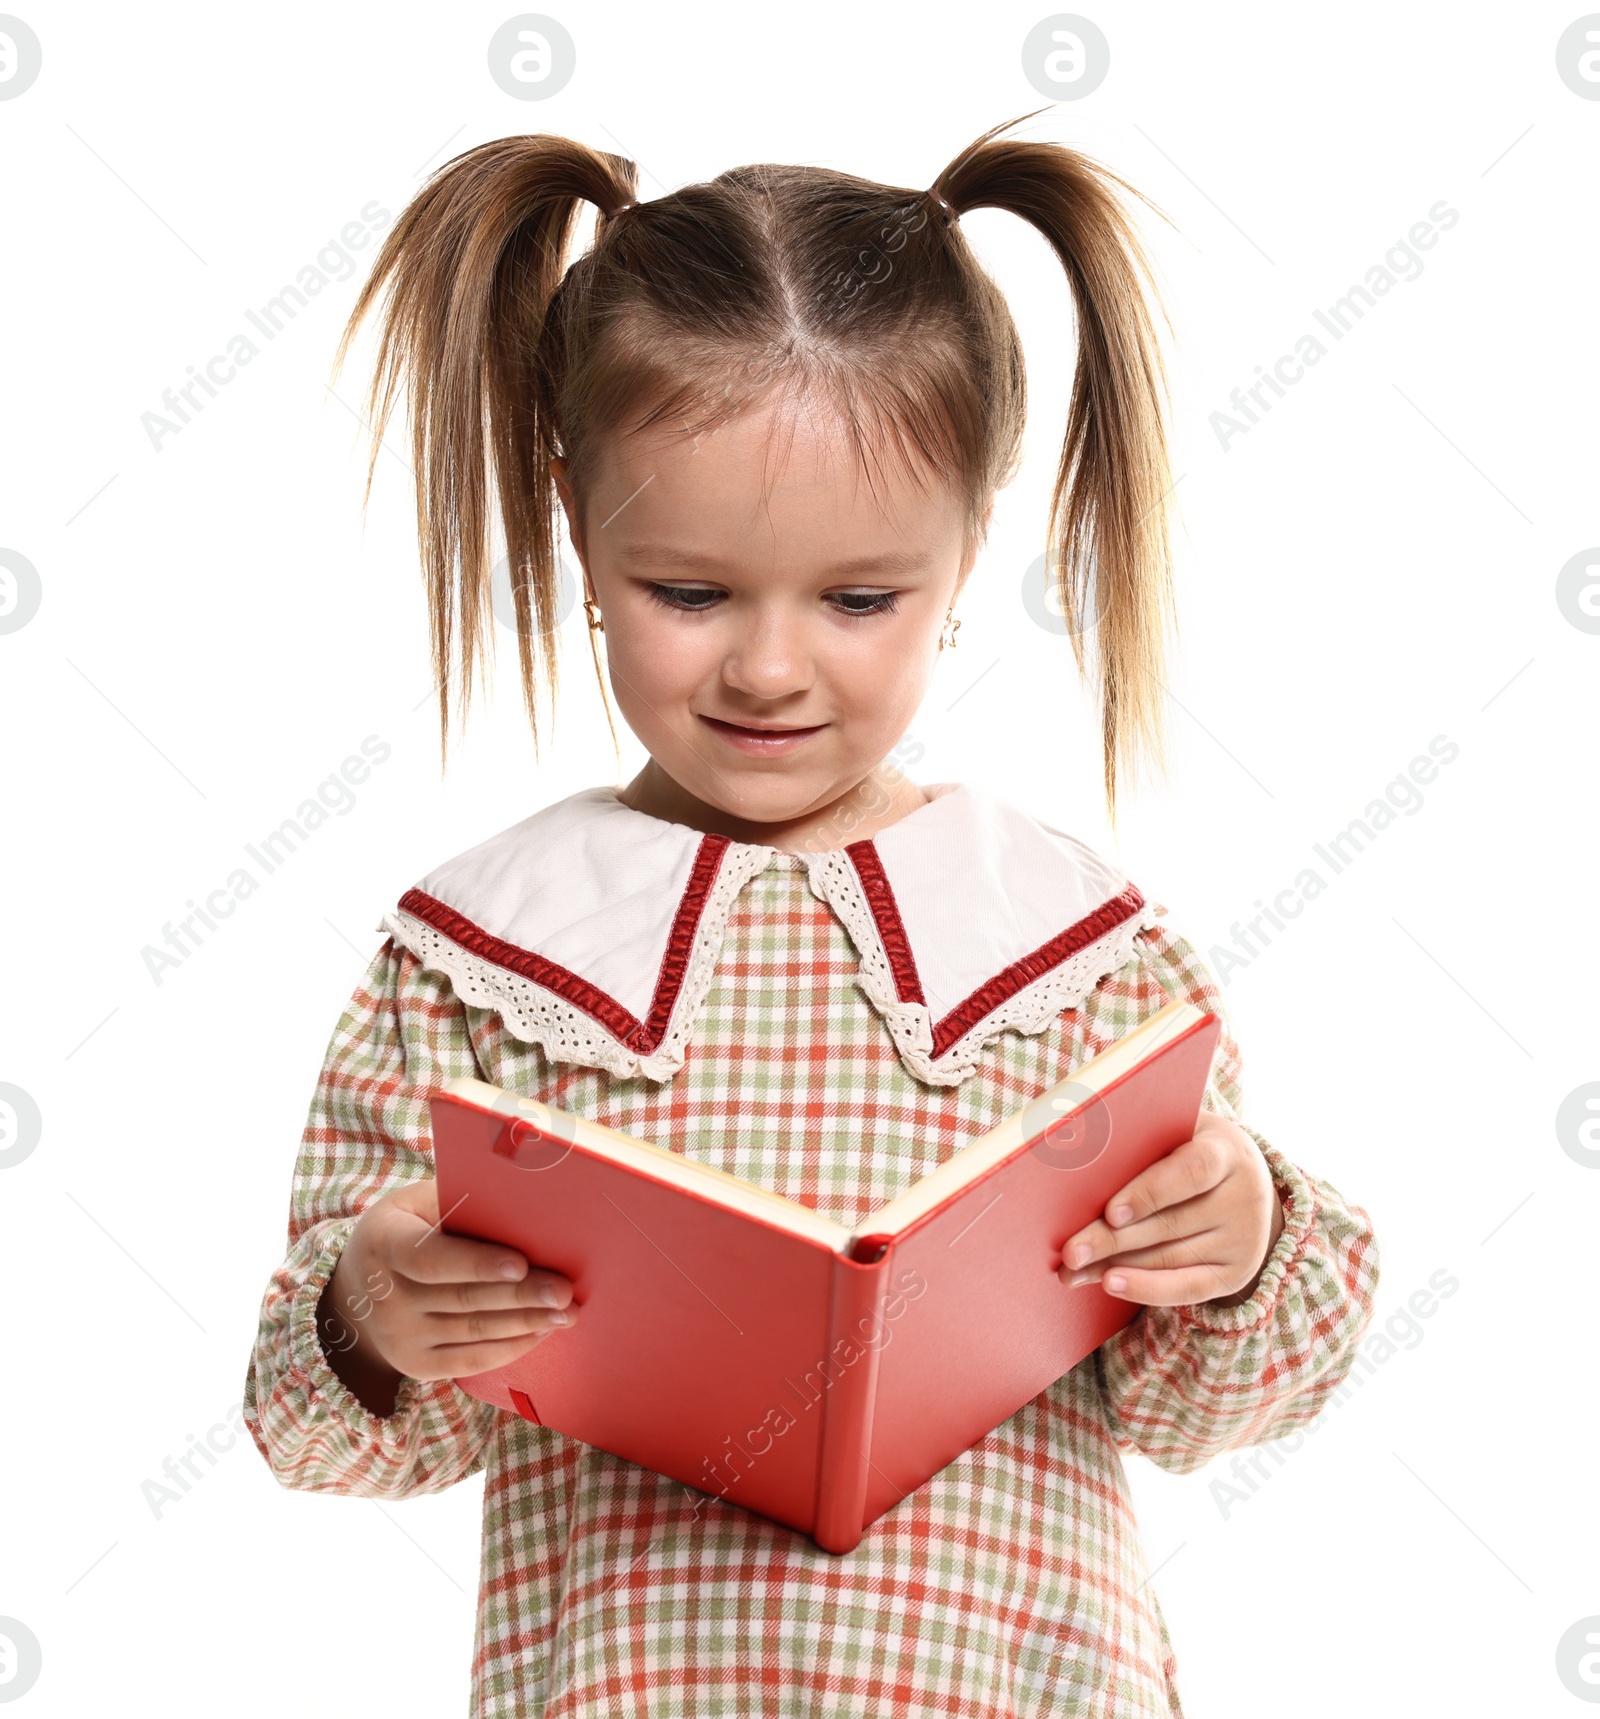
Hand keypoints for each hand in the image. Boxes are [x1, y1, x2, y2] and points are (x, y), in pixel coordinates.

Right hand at [319, 1179, 578, 1386]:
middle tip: (564, 1290)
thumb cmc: (408, 1228)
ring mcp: (399, 1337)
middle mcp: (386, 1296)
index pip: (431, 1258)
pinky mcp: (415, 1365)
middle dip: (521, 1295)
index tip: (520, 1262)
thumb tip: (523, 1202)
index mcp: (385, 1244)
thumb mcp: (417, 1204)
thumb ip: (460, 1203)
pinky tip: (541, 1331)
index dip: (476, 1263)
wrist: (357, 1288)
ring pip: (473, 1331)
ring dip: (526, 1323)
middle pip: (463, 1299)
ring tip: (566, 1312)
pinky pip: (470, 1361)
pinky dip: (510, 1347)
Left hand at [1058, 1111, 1285, 1307]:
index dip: (1151, 1192)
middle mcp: (1243, 1196)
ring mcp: (1244, 1239)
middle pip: (1171, 1223)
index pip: (1192, 1171)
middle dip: (1113, 1240)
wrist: (1245, 1182)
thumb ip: (1142, 1138)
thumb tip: (1077, 1144)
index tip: (1111, 1212)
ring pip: (1170, 1257)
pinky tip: (1110, 1284)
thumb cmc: (1190, 1147)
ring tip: (1072, 1271)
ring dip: (1115, 1266)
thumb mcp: (1178, 1130)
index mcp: (1227, 1151)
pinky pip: (1188, 1288)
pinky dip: (1146, 1288)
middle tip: (1071, 1252)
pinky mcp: (1236, 1272)